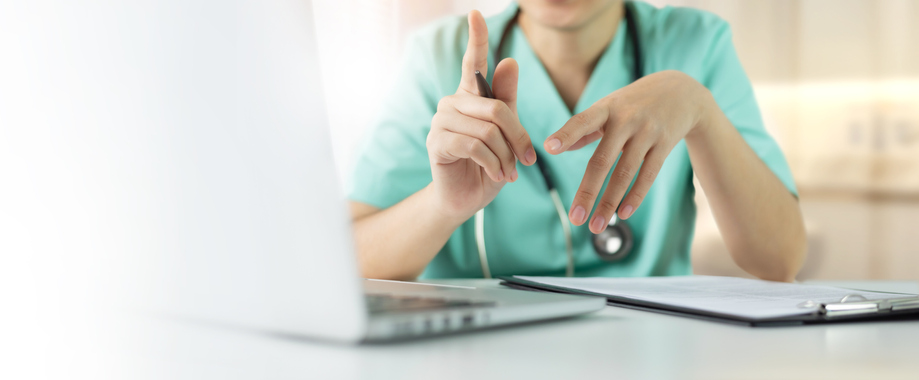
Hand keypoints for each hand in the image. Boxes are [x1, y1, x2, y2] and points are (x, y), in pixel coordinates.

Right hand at [426, 10, 535, 219]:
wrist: (465, 199)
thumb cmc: (488, 164)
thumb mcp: (506, 134)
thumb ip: (508, 101)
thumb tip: (509, 60)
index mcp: (469, 96)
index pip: (472, 60)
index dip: (476, 37)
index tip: (476, 12)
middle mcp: (452, 103)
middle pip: (496, 108)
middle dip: (518, 137)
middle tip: (527, 160)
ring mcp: (441, 121)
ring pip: (488, 130)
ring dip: (506, 156)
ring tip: (509, 172)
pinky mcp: (437, 143)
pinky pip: (476, 146)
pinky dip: (494, 164)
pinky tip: (497, 176)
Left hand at [544, 70, 713, 232]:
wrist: (681, 91)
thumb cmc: (634, 102)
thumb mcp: (609, 107)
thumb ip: (584, 128)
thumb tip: (557, 147)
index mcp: (606, 109)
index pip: (582, 121)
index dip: (566, 134)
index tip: (548, 147)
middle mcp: (626, 120)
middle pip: (602, 160)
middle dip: (587, 192)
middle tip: (574, 218)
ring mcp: (647, 132)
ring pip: (625, 173)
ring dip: (609, 203)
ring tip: (596, 226)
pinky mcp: (665, 144)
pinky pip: (648, 175)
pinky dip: (635, 196)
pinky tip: (623, 214)